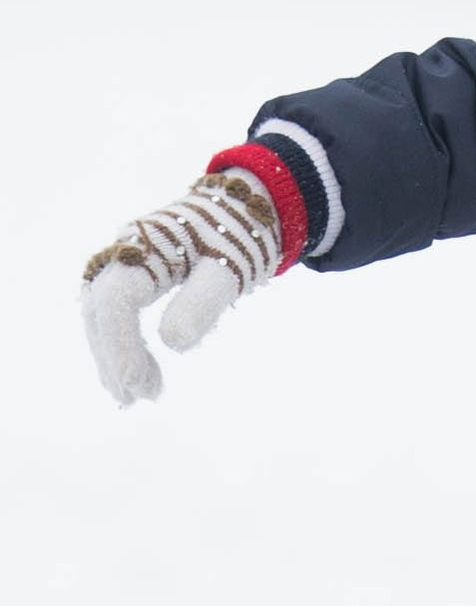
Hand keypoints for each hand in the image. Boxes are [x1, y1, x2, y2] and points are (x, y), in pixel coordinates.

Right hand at [81, 167, 287, 406]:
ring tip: (141, 395)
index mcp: (145, 248)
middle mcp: (125, 252)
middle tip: (141, 399)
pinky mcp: (132, 272)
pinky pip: (112, 310)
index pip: (115, 303)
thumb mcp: (228, 271)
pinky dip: (121, 343)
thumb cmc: (239, 236)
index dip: (121, 347)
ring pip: (101, 313)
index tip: (139, 386)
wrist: (245, 205)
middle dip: (116, 359)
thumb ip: (202, 303)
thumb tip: (172, 343)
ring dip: (115, 355)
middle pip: (100, 311)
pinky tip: (139, 372)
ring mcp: (124, 261)